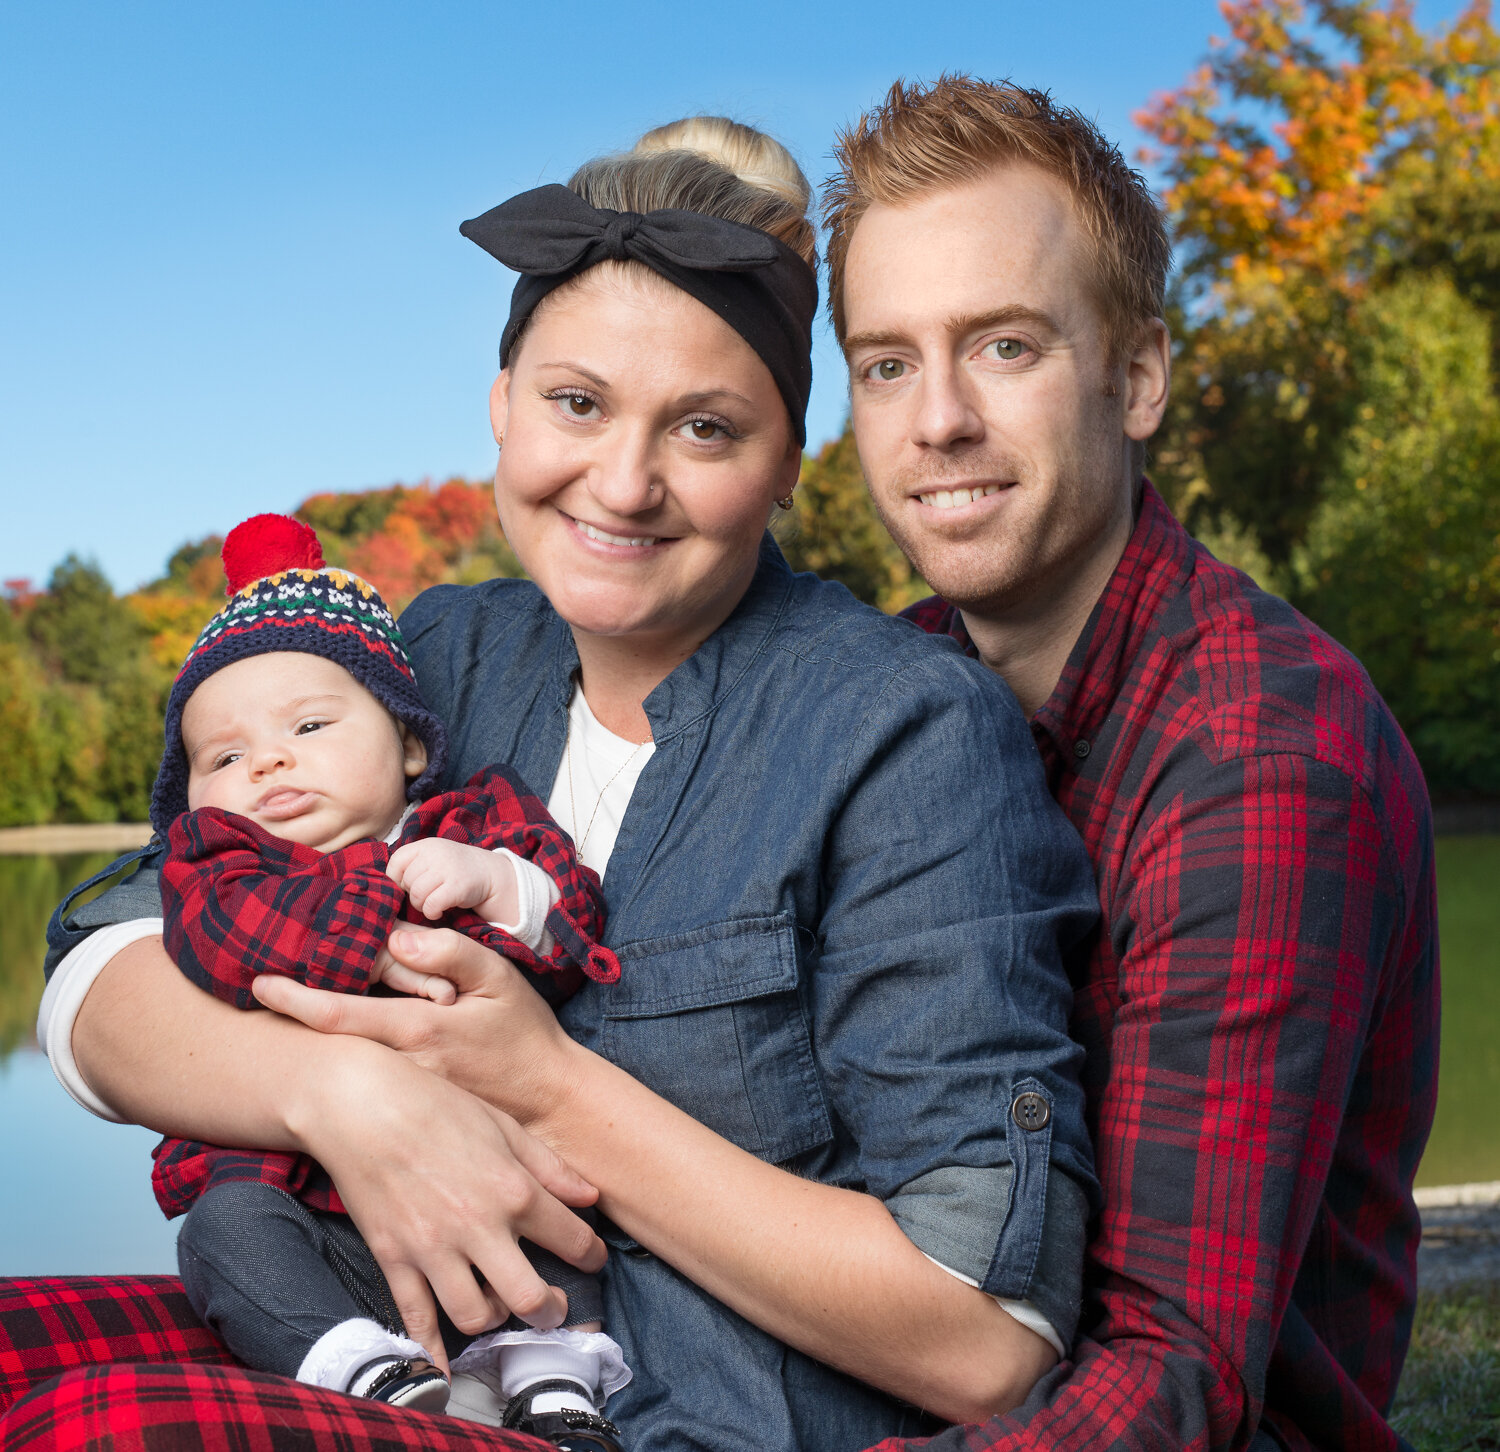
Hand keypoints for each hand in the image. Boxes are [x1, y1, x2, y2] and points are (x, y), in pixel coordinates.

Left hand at [255, 925, 577, 1134]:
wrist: (547, 1096)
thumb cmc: (523, 1032)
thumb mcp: (499, 978)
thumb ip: (450, 952)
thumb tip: (397, 937)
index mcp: (417, 1029)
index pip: (339, 1013)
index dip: (293, 998)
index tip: (258, 984)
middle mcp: (400, 1066)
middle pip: (329, 1040)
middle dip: (293, 1016)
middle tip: (262, 988)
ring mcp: (401, 1090)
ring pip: (344, 1059)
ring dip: (316, 1036)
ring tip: (287, 1009)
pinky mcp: (408, 1105)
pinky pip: (364, 1077)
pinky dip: (344, 1055)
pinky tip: (335, 1042)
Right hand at [285, 1034, 604, 1374]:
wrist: (361, 1104)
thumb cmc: (437, 1105)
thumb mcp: (504, 1125)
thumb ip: (550, 1166)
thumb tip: (590, 1197)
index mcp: (513, 1190)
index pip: (572, 1240)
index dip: (591, 1256)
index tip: (592, 1260)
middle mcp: (478, 1227)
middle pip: (528, 1297)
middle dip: (550, 1310)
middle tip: (555, 1307)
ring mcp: (433, 1249)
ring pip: (474, 1315)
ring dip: (495, 1320)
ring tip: (501, 1307)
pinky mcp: (394, 1259)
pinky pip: (415, 1319)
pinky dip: (431, 1351)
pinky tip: (444, 1370)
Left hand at [387, 838, 518, 925]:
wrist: (488, 873)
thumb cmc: (451, 870)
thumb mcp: (430, 859)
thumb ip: (408, 867)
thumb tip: (380, 888)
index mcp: (424, 845)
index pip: (395, 863)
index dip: (397, 880)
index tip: (408, 887)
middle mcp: (435, 853)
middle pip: (405, 882)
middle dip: (411, 895)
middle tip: (425, 896)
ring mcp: (447, 868)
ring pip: (417, 895)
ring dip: (422, 905)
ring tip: (432, 903)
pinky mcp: (458, 886)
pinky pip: (432, 905)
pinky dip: (433, 913)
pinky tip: (440, 911)